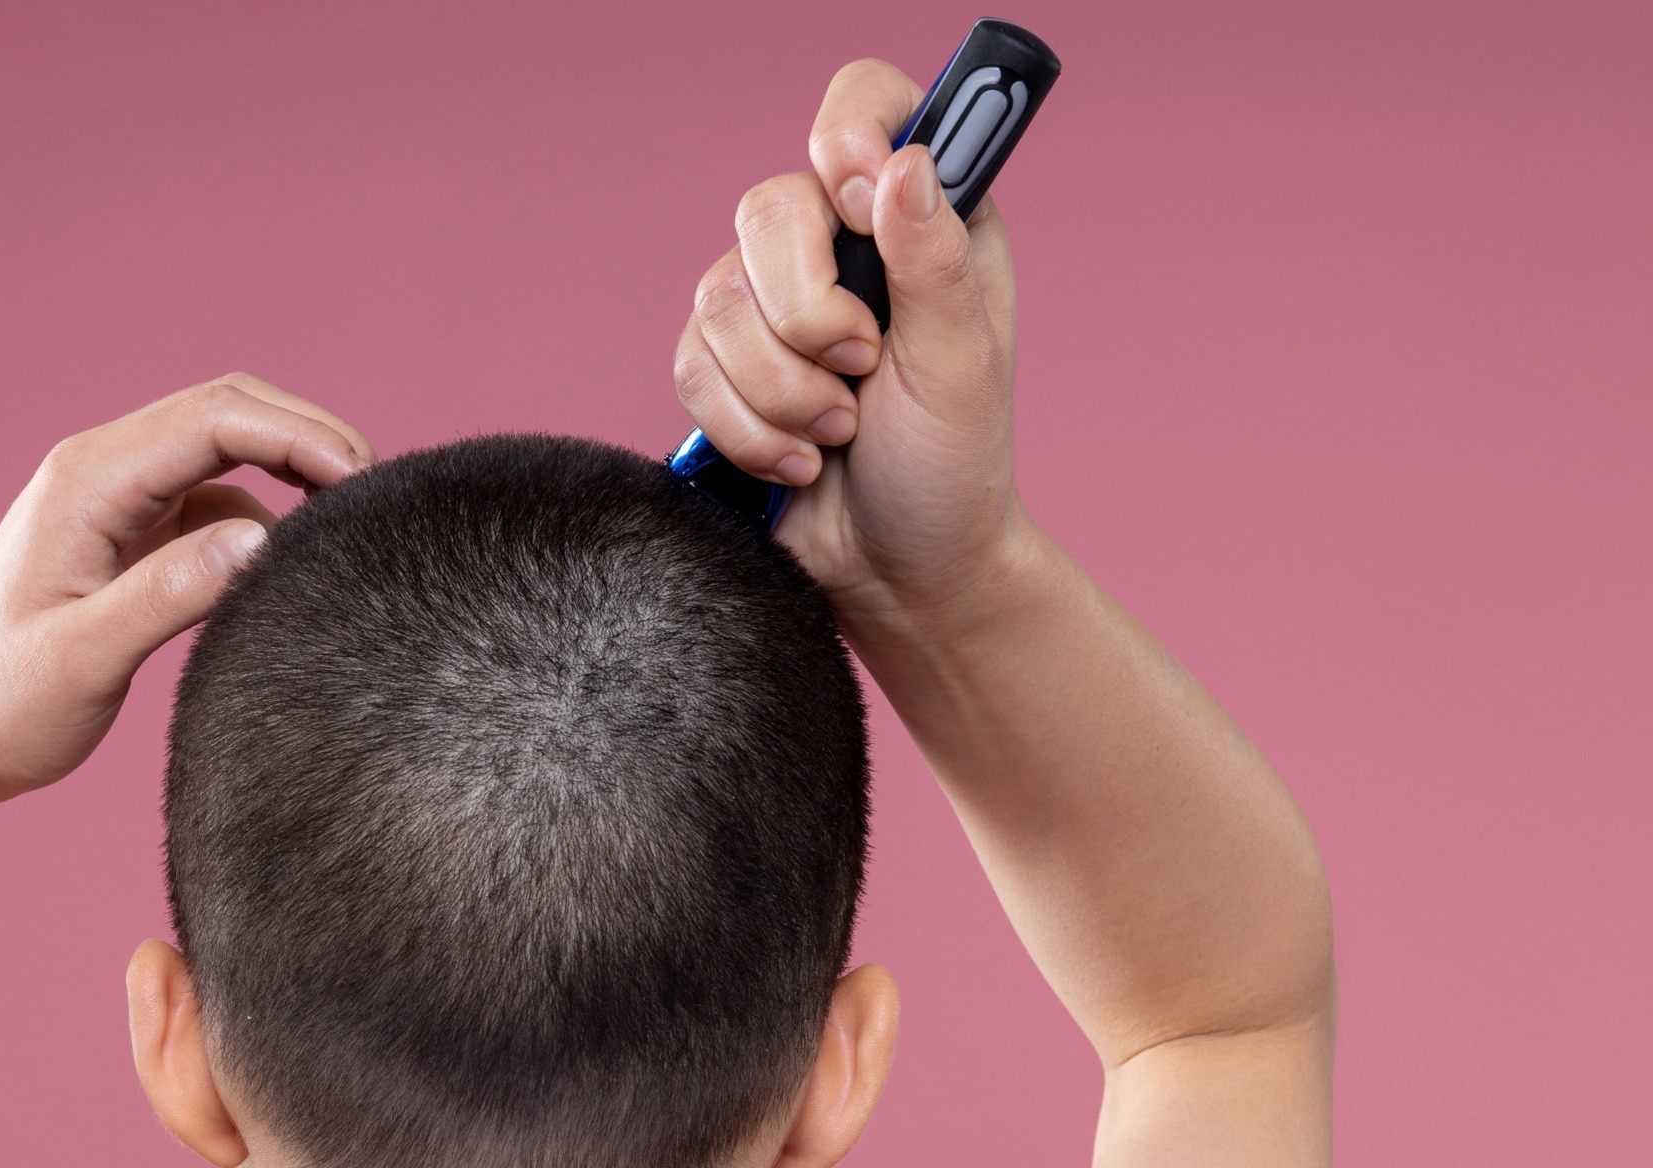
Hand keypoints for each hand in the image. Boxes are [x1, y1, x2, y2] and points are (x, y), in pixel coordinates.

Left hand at [0, 375, 374, 800]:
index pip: (216, 417)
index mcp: (89, 481)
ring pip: (227, 451)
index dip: (301, 435)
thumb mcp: (84, 657)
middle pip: (229, 412)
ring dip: (293, 470)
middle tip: (380, 495)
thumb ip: (170, 594)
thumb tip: (263, 540)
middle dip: (310, 437)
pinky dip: (265, 517)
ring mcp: (118, 502)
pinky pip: (215, 501)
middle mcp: (104, 472)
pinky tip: (292, 567)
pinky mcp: (131, 538)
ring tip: (351, 529)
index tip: (365, 482)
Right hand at [672, 61, 1032, 646]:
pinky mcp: (721, 368)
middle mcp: (839, 247)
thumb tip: (905, 163)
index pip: (864, 109)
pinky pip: (689, 367)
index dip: (845, 139)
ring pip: (716, 299)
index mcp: (918, 220)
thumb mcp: (963, 364)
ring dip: (780, 390)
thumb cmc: (950, 469)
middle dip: (805, 310)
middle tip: (862, 368)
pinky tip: (796, 461)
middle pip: (766, 208)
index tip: (856, 200)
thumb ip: (935, 260)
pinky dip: (744, 427)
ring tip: (837, 436)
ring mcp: (773, 305)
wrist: (896, 573)